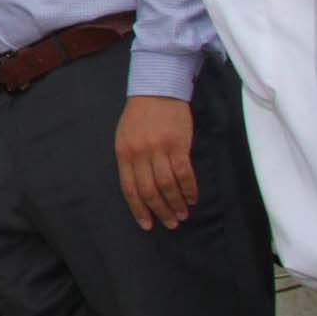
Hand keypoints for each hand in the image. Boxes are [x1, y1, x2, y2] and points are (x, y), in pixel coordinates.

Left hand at [114, 96, 197, 230]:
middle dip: (160, 211)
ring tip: (183, 215)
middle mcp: (140, 154)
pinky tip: (192, 198)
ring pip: (167, 185)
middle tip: (171, 224)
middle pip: (149, 190)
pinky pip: (184, 173)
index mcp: (123, 154)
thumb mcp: (125, 138)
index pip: (129, 188)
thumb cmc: (139, 117)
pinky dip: (189, 188)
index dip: (138, 209)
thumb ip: (130, 161)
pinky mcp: (179, 145)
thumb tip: (139, 188)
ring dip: (176, 203)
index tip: (147, 225)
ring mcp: (159, 149)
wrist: (157, 90)